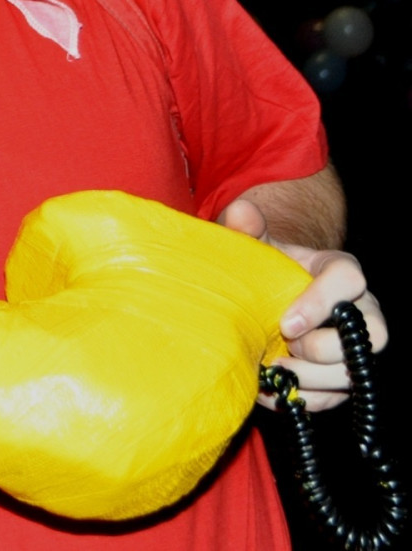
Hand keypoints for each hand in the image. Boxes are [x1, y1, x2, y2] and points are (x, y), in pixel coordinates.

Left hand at [219, 198, 387, 410]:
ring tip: (272, 370)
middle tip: (281, 348)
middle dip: (321, 348)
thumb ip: (247, 228)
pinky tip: (270, 390)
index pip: (349, 280)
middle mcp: (360, 310)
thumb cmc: (265, 267)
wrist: (268, 298)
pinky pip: (333, 398)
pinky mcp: (341, 377)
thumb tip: (241, 211)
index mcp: (340, 271)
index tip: (285, 323)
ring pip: (354, 372)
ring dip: (310, 378)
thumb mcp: (256, 246)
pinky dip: (301, 398)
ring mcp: (354, 347)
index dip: (321, 303)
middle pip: (369, 335)